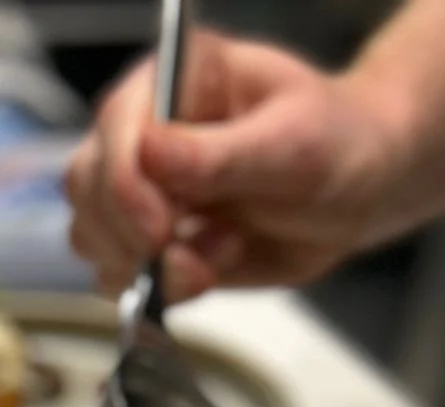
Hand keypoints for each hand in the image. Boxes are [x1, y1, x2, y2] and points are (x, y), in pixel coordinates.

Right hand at [65, 31, 405, 301]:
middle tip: (196, 256)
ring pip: (92, 236)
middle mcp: (144, 129)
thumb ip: (222, 154)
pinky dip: (155, 291)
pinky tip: (208, 271)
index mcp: (175, 79)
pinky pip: (116, 276)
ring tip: (219, 253)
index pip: (117, 129)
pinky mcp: (148, 241)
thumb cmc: (336, 145)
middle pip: (88, 187)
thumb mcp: (293, 144)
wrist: (357, 192)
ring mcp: (141, 188)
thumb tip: (149, 153)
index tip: (162, 232)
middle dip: (132, 237)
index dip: (127, 186)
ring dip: (147, 267)